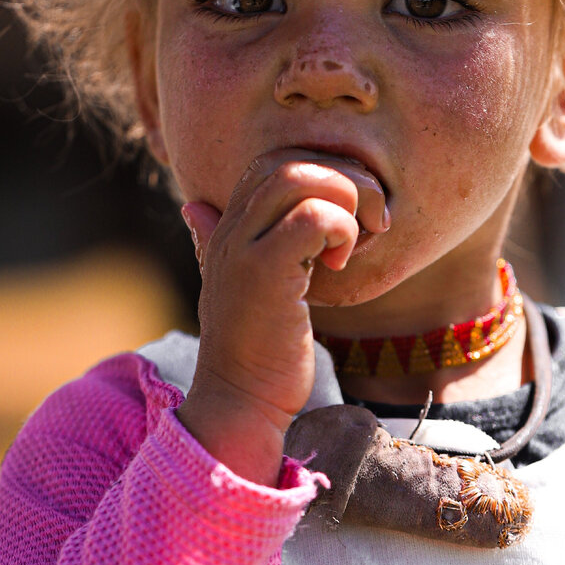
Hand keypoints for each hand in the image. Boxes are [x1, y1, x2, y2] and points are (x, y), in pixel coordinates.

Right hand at [175, 149, 388, 484]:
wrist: (241, 404)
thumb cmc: (255, 348)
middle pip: (290, 160)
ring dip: (347, 198)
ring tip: (358, 238)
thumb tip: (192, 207)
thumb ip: (216, 242)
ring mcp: (244, 248)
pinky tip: (342, 262)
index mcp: (229, 226)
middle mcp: (231, 229)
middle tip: (371, 221)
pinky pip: (312, 217)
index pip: (274, 161)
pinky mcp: (264, 272)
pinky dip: (341, 228)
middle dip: (345, 177)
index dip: (322, 172)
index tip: (348, 214)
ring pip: (299, 176)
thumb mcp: (236, 285)